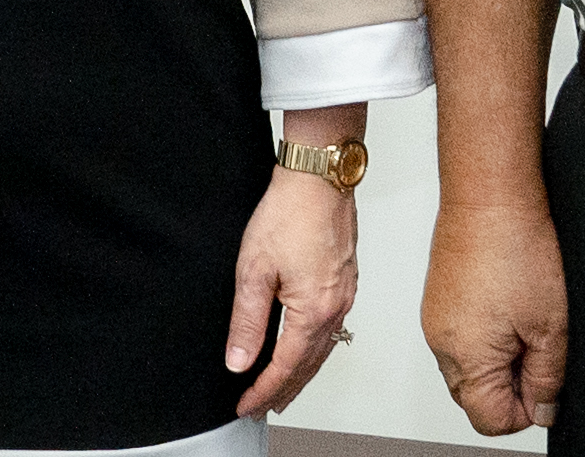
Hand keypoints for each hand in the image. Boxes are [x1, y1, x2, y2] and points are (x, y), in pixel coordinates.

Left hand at [226, 169, 357, 415]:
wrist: (318, 176)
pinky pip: (331, 328)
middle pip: (308, 365)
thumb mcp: (254, 270)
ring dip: (301, 372)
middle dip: (284, 390)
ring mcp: (344, 294)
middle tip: (263, 408)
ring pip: (323, 348)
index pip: (284, 367)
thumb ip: (247, 321)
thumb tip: (239, 361)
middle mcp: (335, 308)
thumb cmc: (289, 213)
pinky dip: (315, 348)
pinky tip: (306, 346)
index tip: (246, 406)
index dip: (263, 391)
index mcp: (313, 311)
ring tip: (284, 388)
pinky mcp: (345, 280)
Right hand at [422, 199, 565, 437]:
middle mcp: (440, 344)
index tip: (547, 378)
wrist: (488, 192)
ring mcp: (435, 319)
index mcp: (465, 359)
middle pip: (476, 398)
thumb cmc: (517, 247)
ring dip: (499, 358)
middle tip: (539, 346)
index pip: (493, 420)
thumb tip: (543, 409)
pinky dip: (485, 334)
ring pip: (469, 367)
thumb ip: (548, 379)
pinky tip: (508, 302)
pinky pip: (460, 337)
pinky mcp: (438, 298)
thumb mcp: (550, 326)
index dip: (529, 408)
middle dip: (511, 385)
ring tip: (524, 319)